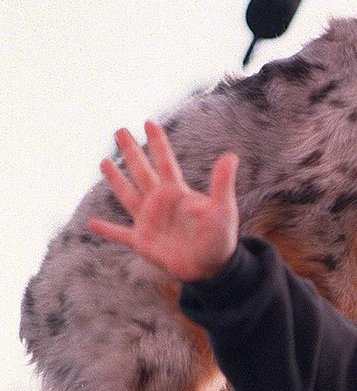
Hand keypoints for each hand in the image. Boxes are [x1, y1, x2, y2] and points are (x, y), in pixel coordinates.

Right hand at [88, 120, 239, 282]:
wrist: (213, 268)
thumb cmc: (221, 238)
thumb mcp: (222, 209)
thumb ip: (222, 183)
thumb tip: (231, 156)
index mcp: (177, 193)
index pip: (165, 162)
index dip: (157, 143)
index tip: (149, 122)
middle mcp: (161, 203)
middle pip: (142, 171)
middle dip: (131, 151)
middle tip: (120, 130)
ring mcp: (150, 221)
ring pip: (128, 195)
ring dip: (116, 180)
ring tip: (104, 162)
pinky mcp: (143, 242)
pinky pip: (120, 235)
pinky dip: (107, 230)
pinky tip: (91, 223)